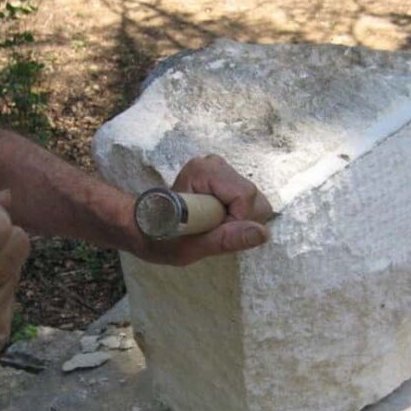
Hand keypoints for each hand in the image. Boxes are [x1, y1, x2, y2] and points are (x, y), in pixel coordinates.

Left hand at [133, 155, 272, 265]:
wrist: (148, 228)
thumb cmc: (162, 238)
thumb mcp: (191, 247)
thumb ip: (226, 239)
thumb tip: (263, 233)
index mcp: (203, 171)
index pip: (245, 197)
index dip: (236, 222)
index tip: (211, 232)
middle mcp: (215, 164)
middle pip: (254, 198)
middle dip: (241, 222)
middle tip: (211, 231)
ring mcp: (222, 170)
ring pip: (256, 201)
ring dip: (240, 221)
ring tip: (212, 226)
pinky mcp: (227, 179)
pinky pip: (250, 203)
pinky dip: (239, 217)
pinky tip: (218, 220)